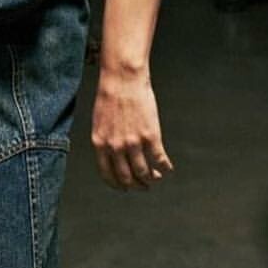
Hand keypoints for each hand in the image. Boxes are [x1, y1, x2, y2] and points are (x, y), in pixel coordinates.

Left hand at [90, 67, 174, 191]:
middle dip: (136, 185)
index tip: (125, 188)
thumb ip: (104, 140)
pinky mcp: (150, 136)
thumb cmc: (110, 96)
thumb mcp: (99, 123)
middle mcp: (115, 147)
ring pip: (144, 172)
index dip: (118, 185)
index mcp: (100, 144)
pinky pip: (159, 159)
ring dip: (151, 178)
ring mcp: (133, 143)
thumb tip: (112, 156)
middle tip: (144, 186)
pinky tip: (168, 168)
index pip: (108, 175)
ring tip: (156, 177)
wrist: (123, 80)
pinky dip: (165, 167)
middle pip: (127, 177)